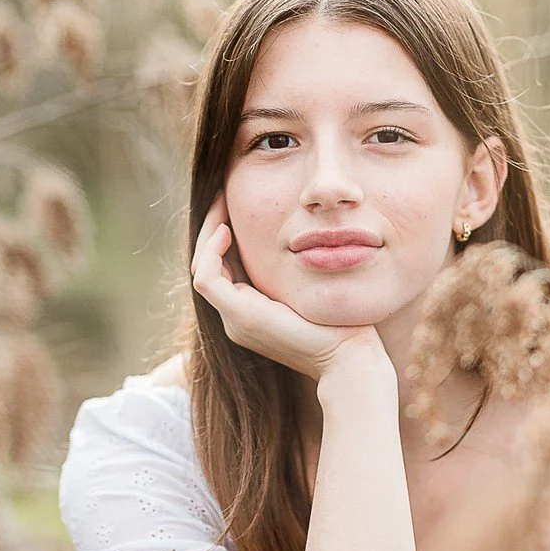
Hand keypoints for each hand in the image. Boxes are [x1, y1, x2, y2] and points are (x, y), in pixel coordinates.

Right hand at [190, 191, 383, 381]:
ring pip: (201, 269)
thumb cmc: (344, 325)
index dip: (225, 236)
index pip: (224, 269)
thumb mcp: (314, 288)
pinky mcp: (240, 316)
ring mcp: (236, 320)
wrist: (348, 358)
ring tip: (222, 202)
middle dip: (211, 227)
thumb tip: (305, 236)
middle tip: (222, 192)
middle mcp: (238, 319)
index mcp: (253, 313)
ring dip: (207, 233)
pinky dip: (211, 250)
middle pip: (207, 266)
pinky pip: (205, 277)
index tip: (235, 203)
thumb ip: (299, 269)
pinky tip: (228, 229)